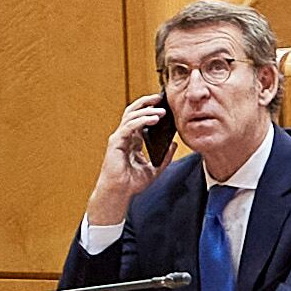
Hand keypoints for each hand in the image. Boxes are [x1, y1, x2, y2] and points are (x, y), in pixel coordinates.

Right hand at [87, 94, 168, 226]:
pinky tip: (153, 119)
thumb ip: (165, 157)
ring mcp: (119, 138)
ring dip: (147, 110)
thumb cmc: (131, 183)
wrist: (119, 193)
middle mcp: (124, 136)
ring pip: (131, 115)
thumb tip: (174, 144)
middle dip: (146, 102)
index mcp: (132, 140)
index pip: (139, 118)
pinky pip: (129, 126)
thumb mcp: (154, 169)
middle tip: (161, 97)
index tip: (164, 103)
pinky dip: (141, 120)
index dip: (150, 109)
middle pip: (133, 111)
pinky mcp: (116, 142)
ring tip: (161, 110)